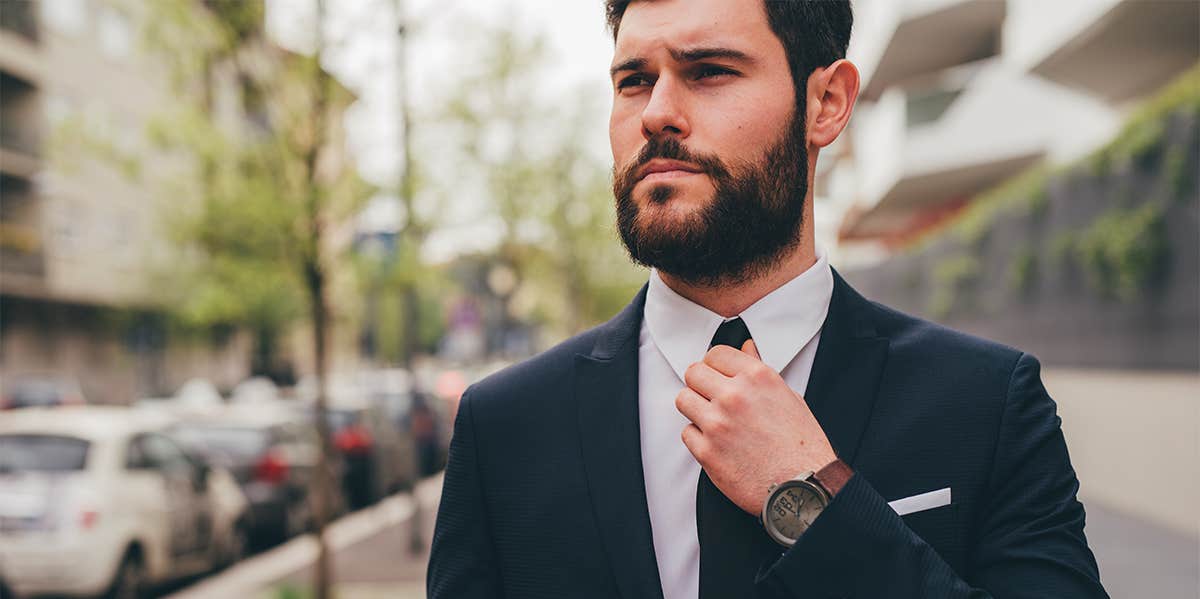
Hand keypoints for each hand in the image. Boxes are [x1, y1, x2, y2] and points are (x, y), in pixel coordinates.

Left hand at [676, 340, 837, 514]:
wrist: (803, 487)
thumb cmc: (802, 446)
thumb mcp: (788, 397)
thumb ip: (760, 371)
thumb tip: (746, 349)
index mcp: (757, 377)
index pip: (715, 354)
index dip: (715, 365)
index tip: (717, 375)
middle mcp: (735, 396)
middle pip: (693, 373)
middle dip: (701, 384)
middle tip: (712, 398)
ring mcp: (718, 423)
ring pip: (683, 400)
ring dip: (696, 409)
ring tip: (715, 421)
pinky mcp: (707, 451)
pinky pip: (687, 432)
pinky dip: (698, 438)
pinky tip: (718, 444)